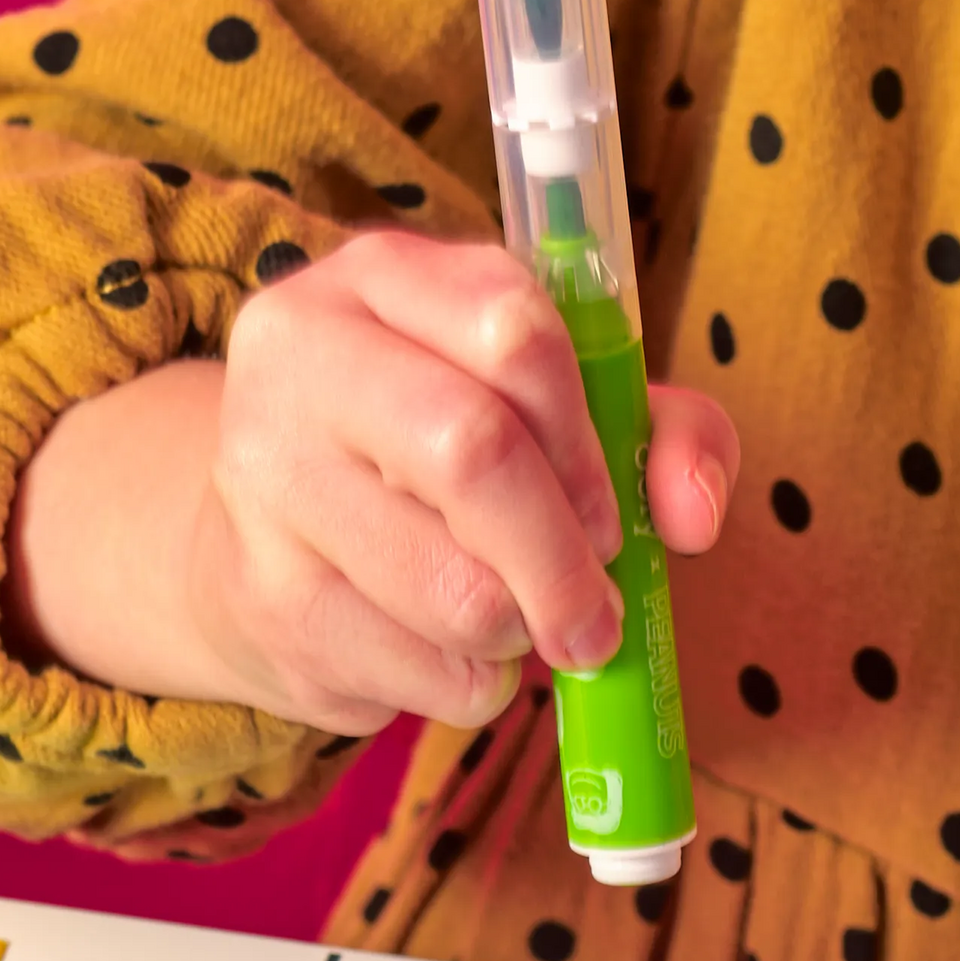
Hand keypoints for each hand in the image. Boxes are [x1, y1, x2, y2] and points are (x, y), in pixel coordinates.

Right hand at [5, 231, 737, 732]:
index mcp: (386, 277)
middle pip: (471, 450)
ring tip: (513, 617)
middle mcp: (303, 355)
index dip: (585, 437)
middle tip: (596, 613)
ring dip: (521, 630)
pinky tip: (446, 646)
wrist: (273, 538)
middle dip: (562, 556)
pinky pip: (422, 671)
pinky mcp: (265, 598)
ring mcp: (265, 478)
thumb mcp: (565, 408)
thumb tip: (694, 514)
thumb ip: (665, 433)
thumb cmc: (447, 455)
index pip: (514, 329)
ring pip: (452, 588)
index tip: (609, 513)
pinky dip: (474, 683)